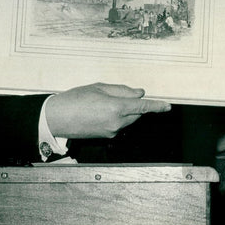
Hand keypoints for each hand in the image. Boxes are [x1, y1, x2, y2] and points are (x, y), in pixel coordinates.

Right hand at [45, 83, 170, 138]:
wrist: (56, 118)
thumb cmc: (75, 99)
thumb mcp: (99, 88)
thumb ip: (122, 90)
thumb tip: (139, 94)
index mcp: (116, 108)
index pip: (143, 107)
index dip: (157, 106)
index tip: (167, 107)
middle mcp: (116, 123)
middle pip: (137, 113)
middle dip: (134, 105)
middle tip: (117, 96)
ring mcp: (111, 132)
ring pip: (129, 120)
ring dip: (125, 111)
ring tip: (104, 103)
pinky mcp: (106, 137)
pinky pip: (119, 126)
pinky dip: (117, 118)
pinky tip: (101, 112)